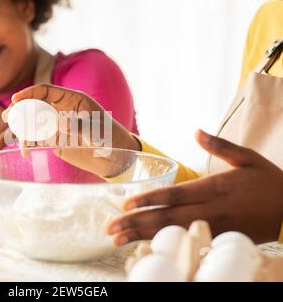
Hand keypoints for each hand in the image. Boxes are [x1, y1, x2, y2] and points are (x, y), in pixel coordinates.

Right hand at [2, 84, 140, 176]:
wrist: (116, 159)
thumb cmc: (113, 140)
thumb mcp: (99, 132)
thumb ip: (80, 126)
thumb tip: (62, 122)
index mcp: (73, 100)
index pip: (47, 91)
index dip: (30, 92)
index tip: (17, 98)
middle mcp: (62, 110)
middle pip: (35, 104)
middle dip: (20, 109)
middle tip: (7, 117)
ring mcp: (57, 125)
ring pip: (33, 122)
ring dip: (22, 128)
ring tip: (15, 138)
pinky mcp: (55, 140)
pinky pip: (38, 139)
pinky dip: (29, 143)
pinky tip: (24, 151)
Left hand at [107, 130, 282, 244]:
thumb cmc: (269, 182)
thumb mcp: (247, 158)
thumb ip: (220, 145)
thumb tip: (196, 131)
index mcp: (213, 187)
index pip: (174, 195)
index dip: (148, 200)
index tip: (125, 205)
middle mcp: (209, 209)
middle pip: (166, 218)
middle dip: (135, 223)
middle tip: (110, 228)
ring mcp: (212, 226)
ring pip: (172, 233)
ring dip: (142, 236)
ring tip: (118, 239)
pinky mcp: (217, 238)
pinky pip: (185, 242)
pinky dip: (163, 244)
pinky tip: (145, 246)